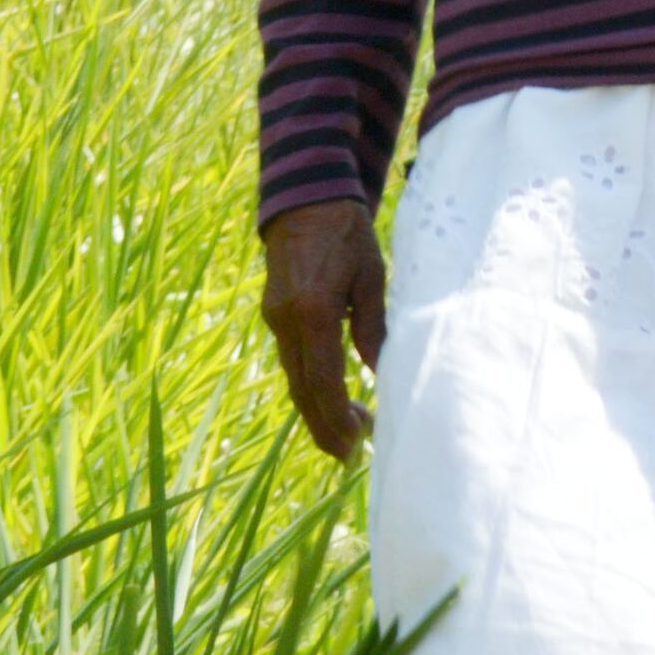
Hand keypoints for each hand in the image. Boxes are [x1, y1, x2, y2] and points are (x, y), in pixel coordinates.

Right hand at [259, 201, 384, 461]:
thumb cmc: (347, 233)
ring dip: (317, 409)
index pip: (322, 380)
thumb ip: (373, 327)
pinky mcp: (274, 313)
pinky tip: (331, 396)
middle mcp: (286, 319)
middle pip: (302, 388)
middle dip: (323, 426)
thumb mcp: (371, 276)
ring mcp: (275, 317)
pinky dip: (309, 385)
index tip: (354, 444)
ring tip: (347, 432)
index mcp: (312, 310)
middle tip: (348, 455)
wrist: (305, 198)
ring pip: (294, 378)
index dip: (336, 418)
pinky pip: (291, 359)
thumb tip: (380, 373)